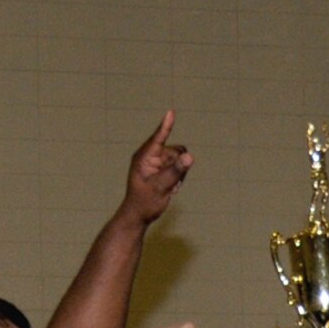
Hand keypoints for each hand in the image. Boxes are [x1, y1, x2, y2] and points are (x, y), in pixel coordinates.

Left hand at [120, 110, 191, 225]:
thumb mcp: (161, 188)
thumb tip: (189, 157)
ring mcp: (157, 161)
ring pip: (179, 159)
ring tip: (170, 187)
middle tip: (172, 183)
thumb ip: (175, 171)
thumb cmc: (145, 202)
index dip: (166, 126)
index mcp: (144, 157)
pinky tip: (170, 188)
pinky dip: (178, 178)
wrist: (139, 215)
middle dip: (179, 165)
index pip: (158, 138)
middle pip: (175, 151)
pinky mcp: (162, 168)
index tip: (171, 112)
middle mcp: (151, 155)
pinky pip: (178, 167)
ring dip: (179, 173)